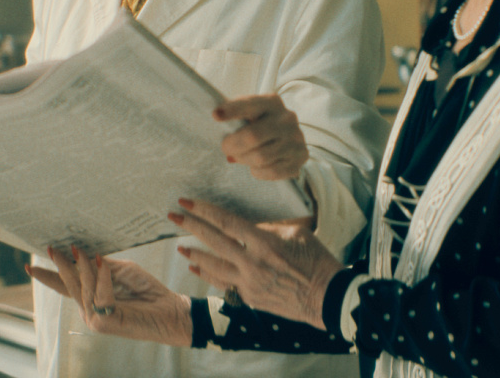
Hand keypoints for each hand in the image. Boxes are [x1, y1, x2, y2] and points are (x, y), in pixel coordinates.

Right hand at [29, 247, 191, 346]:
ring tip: (76, 248)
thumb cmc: (147, 290)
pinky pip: (99, 296)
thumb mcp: (122, 270)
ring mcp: (95, 318)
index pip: (66, 285)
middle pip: (68, 286)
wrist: (169, 309)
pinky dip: (102, 278)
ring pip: (82, 289)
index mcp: (92, 296)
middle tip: (50, 248)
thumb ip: (101, 266)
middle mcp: (89, 309)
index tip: (30, 264)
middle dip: (58, 266)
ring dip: (81, 267)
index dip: (49, 275)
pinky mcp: (104, 324)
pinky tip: (103, 263)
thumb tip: (81, 253)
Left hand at [170, 199, 343, 328]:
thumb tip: (254, 222)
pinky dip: (207, 274)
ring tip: (179, 247)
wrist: (326, 297)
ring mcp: (248, 283)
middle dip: (190, 227)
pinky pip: (222, 283)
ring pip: (212, 266)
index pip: (226, 222)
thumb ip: (271, 226)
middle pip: (213, 241)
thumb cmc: (316, 260)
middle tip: (173, 216)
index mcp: (264, 242)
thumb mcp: (298, 232)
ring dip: (194, 255)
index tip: (187, 202)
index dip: (204, 211)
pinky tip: (196, 268)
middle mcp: (252, 263)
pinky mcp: (250, 297)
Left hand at [215, 94, 308, 179]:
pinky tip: (256, 166)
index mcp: (271, 102)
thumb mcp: (250, 114)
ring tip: (240, 157)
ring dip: (244, 160)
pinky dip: (259, 172)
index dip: (232, 110)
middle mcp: (287, 118)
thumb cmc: (260, 124)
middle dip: (233, 145)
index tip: (215, 115)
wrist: (289, 138)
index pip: (249, 105)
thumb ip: (235, 118)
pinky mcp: (301, 156)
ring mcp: (296, 138)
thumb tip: (217, 122)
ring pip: (261, 157)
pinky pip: (272, 171)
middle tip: (225, 148)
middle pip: (252, 136)